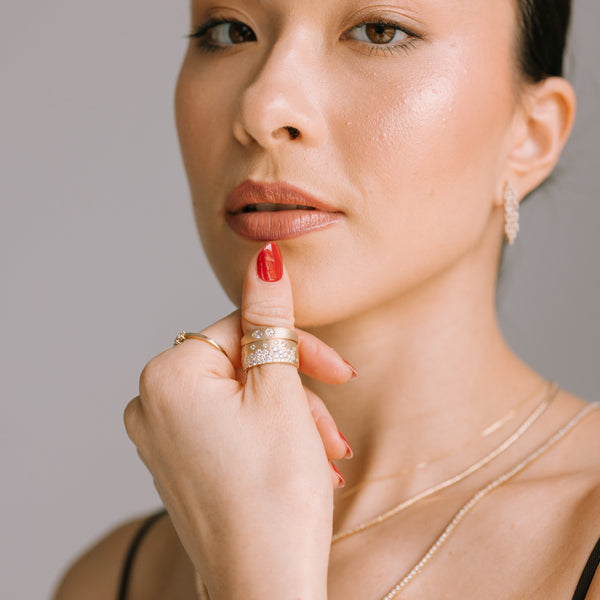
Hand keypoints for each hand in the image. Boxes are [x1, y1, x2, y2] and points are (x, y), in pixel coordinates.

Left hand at [124, 243, 354, 599]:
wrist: (265, 588)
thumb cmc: (275, 494)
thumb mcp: (280, 390)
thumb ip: (269, 317)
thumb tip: (264, 258)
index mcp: (167, 376)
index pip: (242, 329)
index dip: (297, 346)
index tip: (339, 371)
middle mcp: (151, 404)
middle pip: (243, 367)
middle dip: (297, 391)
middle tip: (334, 424)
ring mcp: (160, 439)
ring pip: (241, 400)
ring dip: (291, 419)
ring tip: (327, 455)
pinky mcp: (177, 465)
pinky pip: (227, 429)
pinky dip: (268, 438)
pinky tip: (304, 463)